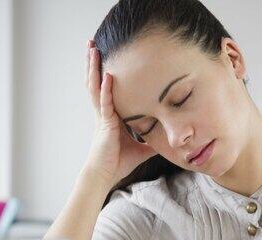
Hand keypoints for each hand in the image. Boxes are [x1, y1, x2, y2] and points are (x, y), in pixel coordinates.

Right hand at [83, 39, 156, 188]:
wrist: (106, 175)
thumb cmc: (119, 162)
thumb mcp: (143, 148)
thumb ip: (153, 139)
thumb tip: (168, 138)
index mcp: (111, 115)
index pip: (107, 88)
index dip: (105, 71)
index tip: (106, 55)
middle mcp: (104, 112)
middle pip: (97, 81)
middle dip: (95, 63)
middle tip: (92, 43)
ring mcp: (102, 117)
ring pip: (95, 86)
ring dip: (95, 67)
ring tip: (93, 49)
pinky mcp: (104, 124)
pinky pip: (105, 103)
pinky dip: (106, 89)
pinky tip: (109, 75)